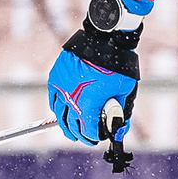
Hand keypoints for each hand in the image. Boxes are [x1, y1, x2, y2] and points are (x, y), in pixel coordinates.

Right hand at [49, 0, 141, 144]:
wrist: (104, 40)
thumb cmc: (118, 67)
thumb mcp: (124, 93)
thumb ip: (121, 114)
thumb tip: (120, 131)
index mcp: (88, 105)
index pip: (88, 132)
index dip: (95, 137)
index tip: (99, 138)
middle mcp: (71, 100)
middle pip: (73, 127)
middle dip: (81, 135)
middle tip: (87, 138)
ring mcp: (61, 89)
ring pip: (60, 116)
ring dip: (67, 126)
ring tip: (72, 132)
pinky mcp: (55, 78)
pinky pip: (53, 100)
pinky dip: (58, 109)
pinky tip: (63, 114)